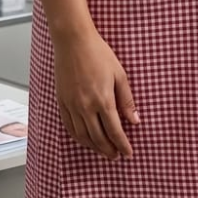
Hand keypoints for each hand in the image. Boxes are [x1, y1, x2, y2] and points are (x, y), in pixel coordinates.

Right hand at [53, 29, 139, 159]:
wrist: (73, 41)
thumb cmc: (98, 53)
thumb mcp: (120, 75)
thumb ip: (127, 100)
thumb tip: (135, 120)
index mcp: (103, 100)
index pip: (115, 131)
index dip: (123, 145)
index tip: (128, 153)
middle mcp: (86, 106)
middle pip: (98, 138)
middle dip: (109, 150)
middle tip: (116, 156)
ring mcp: (72, 105)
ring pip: (82, 136)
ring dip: (94, 147)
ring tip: (103, 151)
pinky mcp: (62, 101)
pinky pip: (69, 126)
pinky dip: (78, 137)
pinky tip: (85, 139)